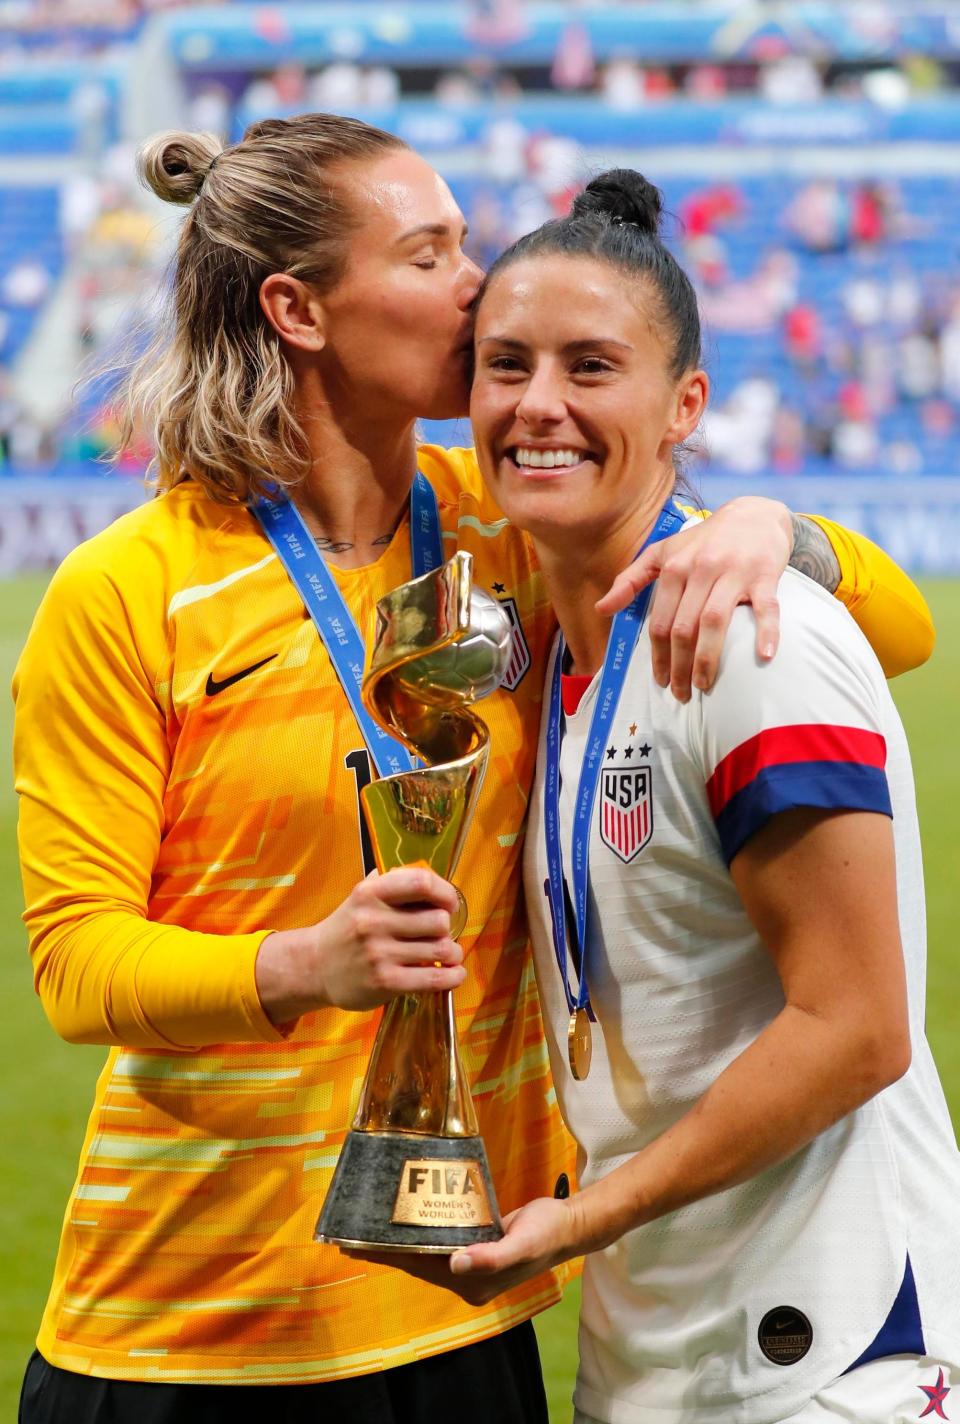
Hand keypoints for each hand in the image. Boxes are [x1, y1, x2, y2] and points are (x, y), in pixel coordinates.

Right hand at [256, 866, 464, 1022]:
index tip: (449, 904)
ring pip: (441, 950)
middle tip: (441, 934)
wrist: (314, 966)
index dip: (446, 893)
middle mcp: (374, 921)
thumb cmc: (348, 928)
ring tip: (449, 954)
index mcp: (371, 893)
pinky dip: (452, 976)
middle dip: (446, 929)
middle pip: (438, 920)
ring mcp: (379, 953)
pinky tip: (454, 974)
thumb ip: (393, 884)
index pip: (422, 883)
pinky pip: (433, 979)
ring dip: (453, 953)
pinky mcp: (385, 982)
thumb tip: (433, 880)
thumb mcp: (362, 897)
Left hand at [341, 1196, 578, 1305]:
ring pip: (426, 1252)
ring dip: (399, 1240)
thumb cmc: (547, 1232)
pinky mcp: (475, 1247)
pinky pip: (440, 1240)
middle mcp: (467, 1276)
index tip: (357, 1245)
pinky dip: (420, 1231)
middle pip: (417, 1261)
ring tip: (369, 1226)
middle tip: (351, 1232)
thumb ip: (492, 1257)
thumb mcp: (523, 1243)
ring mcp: (471, 1263)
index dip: (390, 1255)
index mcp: (474, 1282)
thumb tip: (456, 1263)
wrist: (568, 1224)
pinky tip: (405, 1218)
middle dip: (386, 1248)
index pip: (421, 1266)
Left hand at [596, 497, 791, 701]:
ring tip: (704, 686)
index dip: (658, 656)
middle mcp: (702, 569)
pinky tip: (764, 656)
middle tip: (681, 694)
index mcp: (675, 568)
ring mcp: (734, 573)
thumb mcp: (662, 553)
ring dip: (708, 659)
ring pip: (715, 622)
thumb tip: (601, 609)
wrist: (754, 515)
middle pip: (684, 627)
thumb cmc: (704, 541)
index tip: (659, 681)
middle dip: (679, 666)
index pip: (660, 622)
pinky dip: (767, 631)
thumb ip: (630, 580)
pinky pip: (766, 608)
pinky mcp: (765, 576)